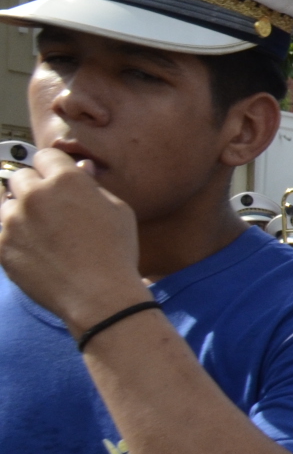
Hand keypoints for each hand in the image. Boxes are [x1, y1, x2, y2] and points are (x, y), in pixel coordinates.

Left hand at [0, 148, 151, 331]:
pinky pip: (0, 231)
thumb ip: (94, 186)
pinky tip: (35, 251)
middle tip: (49, 209)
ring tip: (42, 234)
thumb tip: (80, 168)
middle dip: (32, 188)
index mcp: (66, 180)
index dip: (53, 168)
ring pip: (6, 204)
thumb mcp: (119, 212)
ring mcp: (13, 220)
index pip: (45, 157)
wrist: (99, 297)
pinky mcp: (2, 245)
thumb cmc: (116, 253)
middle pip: (19, 177)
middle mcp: (34, 195)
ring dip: (20, 213)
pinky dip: (13, 237)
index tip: (57, 181)